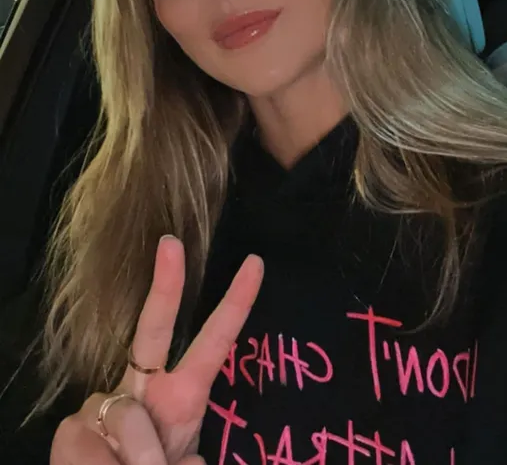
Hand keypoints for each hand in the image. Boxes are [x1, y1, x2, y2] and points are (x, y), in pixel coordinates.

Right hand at [50, 236, 263, 463]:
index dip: (236, 304)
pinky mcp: (71, 426)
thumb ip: (187, 461)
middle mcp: (143, 386)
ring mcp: (106, 401)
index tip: (256, 263)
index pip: (215, 342)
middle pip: (154, 327)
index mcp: (183, 392)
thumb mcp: (182, 464)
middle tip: (171, 243)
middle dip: (166, 285)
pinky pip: (92, 448)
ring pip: (129, 420)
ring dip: (140, 460)